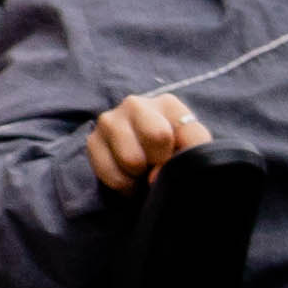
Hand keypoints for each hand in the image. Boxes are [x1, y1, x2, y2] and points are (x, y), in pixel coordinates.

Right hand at [83, 92, 211, 194]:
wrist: (151, 156)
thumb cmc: (176, 150)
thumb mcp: (194, 146)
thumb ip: (189, 152)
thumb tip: (151, 177)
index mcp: (166, 103)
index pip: (168, 134)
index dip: (173, 157)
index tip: (174, 162)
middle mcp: (135, 105)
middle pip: (153, 139)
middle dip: (159, 162)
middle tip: (158, 164)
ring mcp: (109, 121)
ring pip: (130, 160)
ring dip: (141, 175)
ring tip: (143, 171)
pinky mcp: (92, 140)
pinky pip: (109, 173)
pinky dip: (123, 184)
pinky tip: (129, 177)